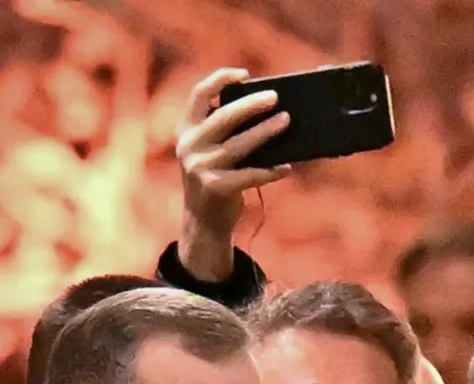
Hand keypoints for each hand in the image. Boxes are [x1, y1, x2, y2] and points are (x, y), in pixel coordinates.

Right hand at [175, 67, 292, 282]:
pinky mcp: (215, 188)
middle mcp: (189, 146)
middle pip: (224, 117)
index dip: (220, 80)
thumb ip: (227, 131)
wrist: (204, 220)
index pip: (199, 95)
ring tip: (286, 121)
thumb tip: (270, 111)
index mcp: (187, 129)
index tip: (244, 75)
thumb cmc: (218, 176)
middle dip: (252, 105)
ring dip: (265, 132)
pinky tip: (286, 167)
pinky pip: (249, 175)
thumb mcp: (213, 149)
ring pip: (239, 145)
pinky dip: (270, 171)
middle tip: (275, 97)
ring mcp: (200, 168)